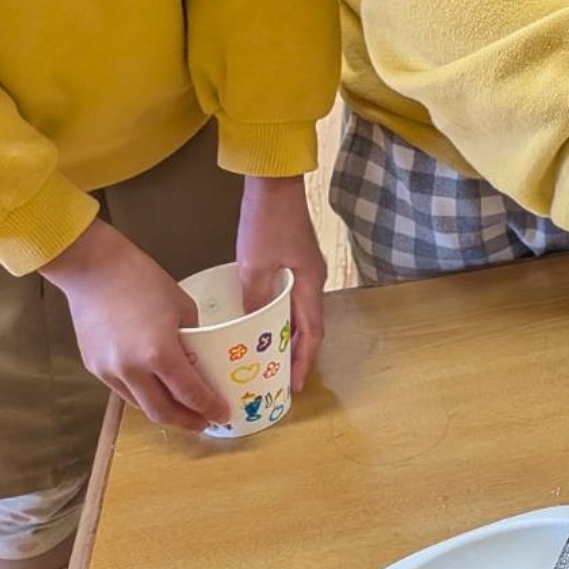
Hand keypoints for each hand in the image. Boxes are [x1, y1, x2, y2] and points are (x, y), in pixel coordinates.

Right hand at [39, 219, 230, 430]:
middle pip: (162, 411)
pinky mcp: (93, 367)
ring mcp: (108, 371)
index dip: (209, 408)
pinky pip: (123, 391)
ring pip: (139, 405)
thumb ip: (193, 338)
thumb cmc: (144, 281)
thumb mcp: (183, 308)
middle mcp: (131, 370)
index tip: (223, 415)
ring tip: (183, 411)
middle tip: (205, 422)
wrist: (94, 270)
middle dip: (187, 421)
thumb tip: (199, 360)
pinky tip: (157, 391)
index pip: (189, 393)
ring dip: (164, 412)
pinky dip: (143, 396)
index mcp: (158, 353)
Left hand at [236, 175, 325, 391]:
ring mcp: (306, 268)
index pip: (312, 331)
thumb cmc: (267, 221)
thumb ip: (257, 298)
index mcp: (310, 283)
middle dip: (298, 353)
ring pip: (301, 312)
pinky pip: (293, 298)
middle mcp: (314, 279)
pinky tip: (266, 322)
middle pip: (311, 324)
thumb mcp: (255, 264)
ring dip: (290, 335)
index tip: (294, 385)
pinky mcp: (296, 259)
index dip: (304, 360)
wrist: (274, 183)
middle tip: (282, 377)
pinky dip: (283, 316)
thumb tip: (254, 327)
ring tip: (273, 357)